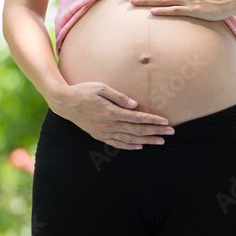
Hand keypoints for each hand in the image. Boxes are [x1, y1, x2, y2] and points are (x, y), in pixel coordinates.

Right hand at [46, 81, 174, 149]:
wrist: (65, 103)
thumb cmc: (84, 91)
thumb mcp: (102, 88)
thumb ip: (120, 97)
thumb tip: (136, 105)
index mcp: (111, 112)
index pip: (137, 118)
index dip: (153, 120)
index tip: (166, 121)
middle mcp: (109, 125)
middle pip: (137, 130)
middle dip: (155, 131)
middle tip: (170, 133)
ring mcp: (103, 132)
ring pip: (129, 139)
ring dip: (146, 141)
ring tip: (160, 141)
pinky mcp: (99, 135)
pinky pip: (117, 144)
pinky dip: (129, 146)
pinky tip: (139, 146)